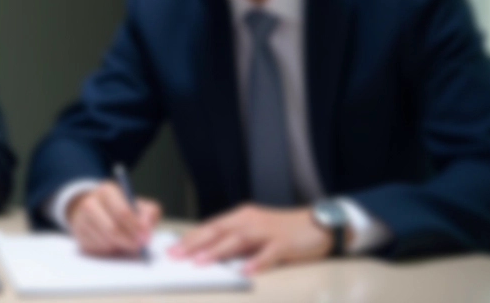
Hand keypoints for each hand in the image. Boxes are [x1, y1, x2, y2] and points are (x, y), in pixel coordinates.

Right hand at [66, 182, 161, 256]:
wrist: (96, 210)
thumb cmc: (122, 209)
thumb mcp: (138, 205)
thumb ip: (149, 213)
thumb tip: (145, 228)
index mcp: (107, 191)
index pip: (122, 212)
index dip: (135, 227)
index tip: (145, 237)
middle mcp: (90, 203)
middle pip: (112, 229)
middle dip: (129, 241)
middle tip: (140, 247)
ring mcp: (82, 220)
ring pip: (105, 242)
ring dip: (119, 247)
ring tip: (126, 242)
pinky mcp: (79, 236)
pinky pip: (97, 250)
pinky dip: (109, 251)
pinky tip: (114, 244)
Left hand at [169, 204, 337, 273]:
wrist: (318, 223)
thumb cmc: (283, 230)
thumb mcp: (254, 231)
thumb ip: (234, 240)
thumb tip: (208, 253)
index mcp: (241, 217)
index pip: (210, 226)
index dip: (190, 237)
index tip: (171, 248)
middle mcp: (250, 221)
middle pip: (218, 230)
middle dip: (195, 243)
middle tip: (175, 255)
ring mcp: (267, 231)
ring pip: (238, 239)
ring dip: (217, 251)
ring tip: (200, 262)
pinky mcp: (285, 243)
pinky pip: (269, 253)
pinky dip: (256, 262)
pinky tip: (244, 271)